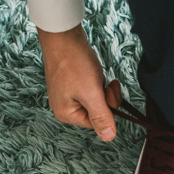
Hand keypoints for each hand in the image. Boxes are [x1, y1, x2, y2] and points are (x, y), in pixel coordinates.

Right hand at [39, 25, 122, 140]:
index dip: (108, 108)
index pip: (97, 123)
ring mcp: (68, 95)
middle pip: (97, 112)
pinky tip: (92, 71)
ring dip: (102, 87)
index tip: (109, 90)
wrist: (63, 35)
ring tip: (95, 74)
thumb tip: (109, 137)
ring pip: (96, 99)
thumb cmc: (73, 62)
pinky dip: (96, 81)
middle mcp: (65, 107)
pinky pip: (91, 89)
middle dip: (105, 97)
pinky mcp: (72, 84)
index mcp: (66, 114)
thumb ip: (101, 117)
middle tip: (104, 82)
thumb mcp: (91, 93)